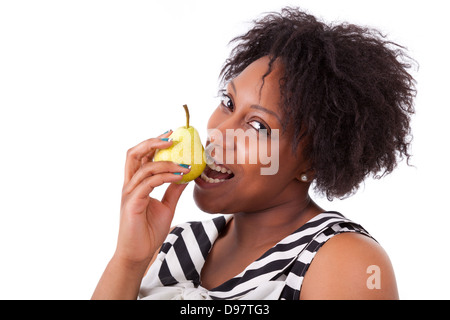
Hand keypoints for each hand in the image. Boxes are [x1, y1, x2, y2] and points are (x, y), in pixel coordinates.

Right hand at [115, 130, 190, 265]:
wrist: (139, 254)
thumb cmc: (149, 232)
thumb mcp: (167, 207)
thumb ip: (173, 190)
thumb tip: (186, 175)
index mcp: (136, 184)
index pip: (141, 156)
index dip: (154, 143)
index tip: (172, 135)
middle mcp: (129, 185)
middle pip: (134, 153)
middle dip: (153, 141)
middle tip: (172, 137)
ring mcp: (129, 193)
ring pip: (144, 167)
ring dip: (166, 162)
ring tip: (185, 163)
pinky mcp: (132, 203)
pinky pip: (148, 183)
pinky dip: (165, 176)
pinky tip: (179, 176)